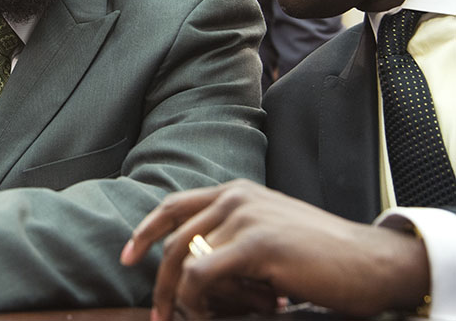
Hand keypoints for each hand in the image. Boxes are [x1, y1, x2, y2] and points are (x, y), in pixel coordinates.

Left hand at [120, 179, 429, 319]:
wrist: (372, 263)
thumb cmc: (321, 257)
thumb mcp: (269, 234)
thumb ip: (232, 238)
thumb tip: (193, 271)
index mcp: (236, 191)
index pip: (173, 205)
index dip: (145, 231)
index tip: (127, 257)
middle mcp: (235, 196)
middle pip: (173, 237)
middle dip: (160, 280)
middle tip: (159, 313)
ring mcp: (245, 216)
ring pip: (184, 258)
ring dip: (186, 297)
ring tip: (204, 317)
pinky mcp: (256, 243)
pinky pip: (200, 272)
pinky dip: (196, 298)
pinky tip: (211, 313)